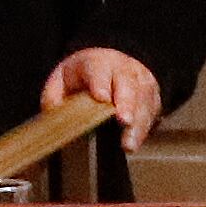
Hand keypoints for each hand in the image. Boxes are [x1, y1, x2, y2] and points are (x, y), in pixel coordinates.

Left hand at [39, 47, 163, 142]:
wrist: (110, 67)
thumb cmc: (83, 78)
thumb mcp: (61, 80)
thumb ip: (54, 96)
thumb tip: (53, 114)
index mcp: (97, 62)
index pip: (99, 69)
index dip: (101, 83)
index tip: (102, 98)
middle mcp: (124, 68)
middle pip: (127, 84)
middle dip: (127, 102)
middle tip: (124, 121)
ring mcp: (141, 81)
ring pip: (144, 99)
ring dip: (138, 123)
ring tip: (129, 144)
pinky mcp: (153, 96)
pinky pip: (152, 111)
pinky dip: (145, 128)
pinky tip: (135, 142)